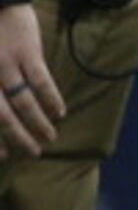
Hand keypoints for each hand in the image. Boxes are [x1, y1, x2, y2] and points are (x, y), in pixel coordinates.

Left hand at [0, 1, 62, 157]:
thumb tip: (1, 109)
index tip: (3, 156)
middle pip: (1, 115)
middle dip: (17, 138)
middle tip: (31, 153)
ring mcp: (6, 64)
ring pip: (23, 103)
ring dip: (37, 124)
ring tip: (48, 138)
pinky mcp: (27, 53)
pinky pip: (41, 83)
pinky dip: (52, 100)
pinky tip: (59, 112)